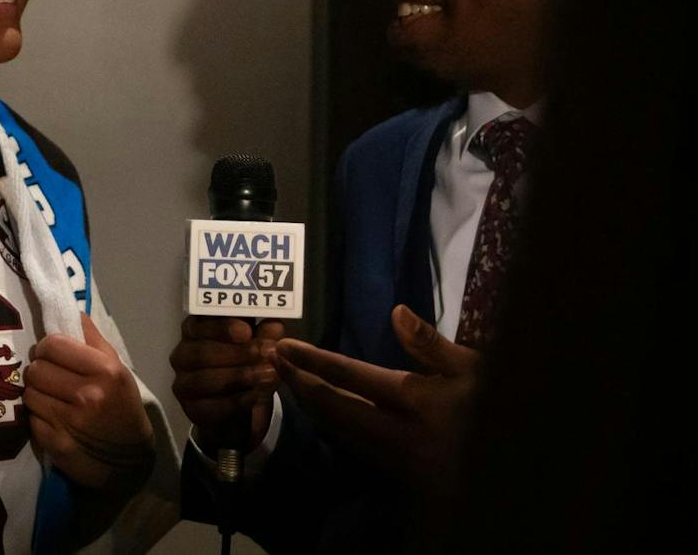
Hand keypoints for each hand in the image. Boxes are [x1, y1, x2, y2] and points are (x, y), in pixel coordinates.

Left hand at [23, 314, 154, 489]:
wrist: (129, 459)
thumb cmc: (121, 404)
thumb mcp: (117, 368)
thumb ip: (92, 338)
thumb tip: (69, 311)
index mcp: (104, 370)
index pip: (53, 344)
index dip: (48, 347)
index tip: (53, 354)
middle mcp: (86, 395)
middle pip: (36, 368)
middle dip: (40, 369)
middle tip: (51, 376)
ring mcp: (69, 421)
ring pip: (29, 392)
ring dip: (36, 393)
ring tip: (51, 396)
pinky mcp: (56, 444)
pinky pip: (30, 418)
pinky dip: (38, 417)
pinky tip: (52, 417)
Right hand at [169, 315, 283, 453]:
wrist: (237, 404)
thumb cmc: (243, 363)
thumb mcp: (258, 344)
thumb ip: (265, 333)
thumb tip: (274, 322)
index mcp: (194, 330)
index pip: (199, 323)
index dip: (221, 327)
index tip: (247, 331)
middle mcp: (183, 354)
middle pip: (201, 352)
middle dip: (236, 353)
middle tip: (266, 354)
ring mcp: (184, 382)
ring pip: (204, 379)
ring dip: (239, 376)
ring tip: (268, 375)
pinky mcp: (191, 408)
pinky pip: (210, 406)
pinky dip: (235, 401)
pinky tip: (254, 396)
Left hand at [273, 304, 480, 485]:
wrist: (515, 471)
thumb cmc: (497, 409)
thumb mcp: (474, 369)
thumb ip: (431, 344)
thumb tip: (396, 312)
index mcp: (414, 401)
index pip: (349, 376)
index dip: (313, 360)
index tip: (285, 346)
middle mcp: (396, 432)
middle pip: (332, 406)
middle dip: (300, 383)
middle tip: (274, 361)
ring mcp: (394, 459)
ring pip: (338, 430)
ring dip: (310, 406)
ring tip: (288, 381)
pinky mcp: (398, 476)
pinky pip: (353, 447)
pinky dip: (331, 426)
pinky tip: (322, 413)